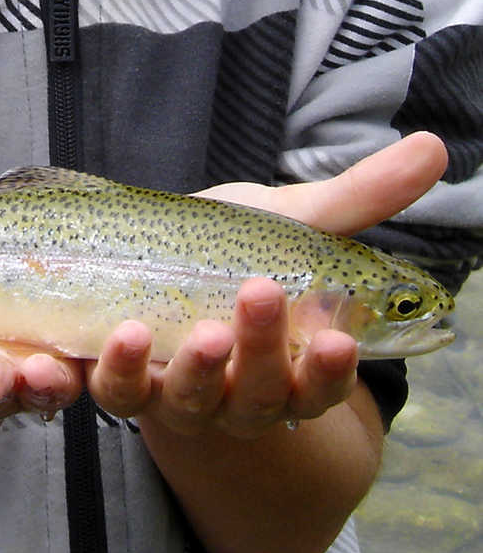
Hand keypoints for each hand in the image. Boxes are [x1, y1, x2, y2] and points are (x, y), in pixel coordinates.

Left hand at [87, 131, 447, 436]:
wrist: (160, 262)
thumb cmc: (236, 250)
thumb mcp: (292, 226)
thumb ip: (356, 200)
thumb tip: (433, 149)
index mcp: (288, 367)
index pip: (318, 387)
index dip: (329, 372)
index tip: (337, 341)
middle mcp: (238, 394)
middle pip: (256, 396)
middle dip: (261, 352)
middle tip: (261, 294)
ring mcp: (180, 395)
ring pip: (189, 403)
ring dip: (194, 370)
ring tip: (200, 330)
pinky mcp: (127, 383)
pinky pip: (119, 393)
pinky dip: (118, 372)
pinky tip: (124, 334)